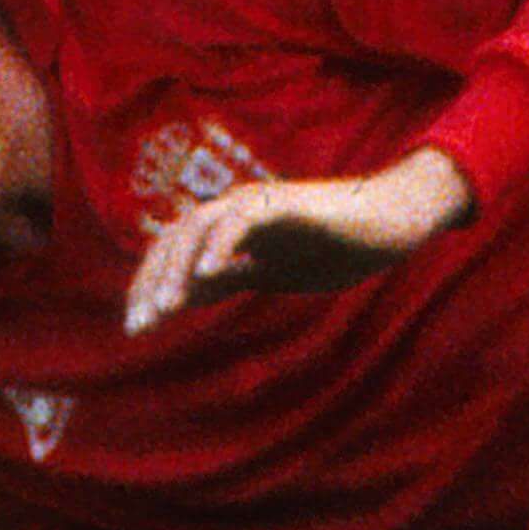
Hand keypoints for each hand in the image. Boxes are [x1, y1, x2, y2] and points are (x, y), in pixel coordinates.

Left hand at [120, 148, 475, 335]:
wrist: (392, 221)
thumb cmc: (337, 244)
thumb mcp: (272, 272)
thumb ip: (231, 277)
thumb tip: (187, 294)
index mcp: (231, 227)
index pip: (175, 251)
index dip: (150, 284)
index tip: (136, 326)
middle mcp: (236, 208)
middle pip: (175, 237)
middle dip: (152, 280)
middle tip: (138, 325)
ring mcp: (260, 203)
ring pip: (200, 225)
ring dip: (179, 266)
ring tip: (166, 306)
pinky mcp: (286, 203)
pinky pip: (244, 219)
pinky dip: (222, 243)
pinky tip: (208, 273)